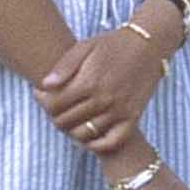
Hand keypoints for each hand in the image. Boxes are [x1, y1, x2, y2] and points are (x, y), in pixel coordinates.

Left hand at [37, 25, 169, 154]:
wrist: (148, 46)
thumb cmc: (113, 44)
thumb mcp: (85, 46)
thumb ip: (64, 66)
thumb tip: (44, 86)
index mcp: (89, 82)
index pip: (54, 104)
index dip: (42, 101)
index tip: (41, 94)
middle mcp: (103, 99)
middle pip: (66, 121)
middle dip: (54, 115)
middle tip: (55, 107)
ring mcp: (119, 111)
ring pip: (84, 134)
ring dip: (71, 129)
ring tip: (70, 117)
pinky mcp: (132, 117)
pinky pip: (111, 142)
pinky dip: (96, 145)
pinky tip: (88, 136)